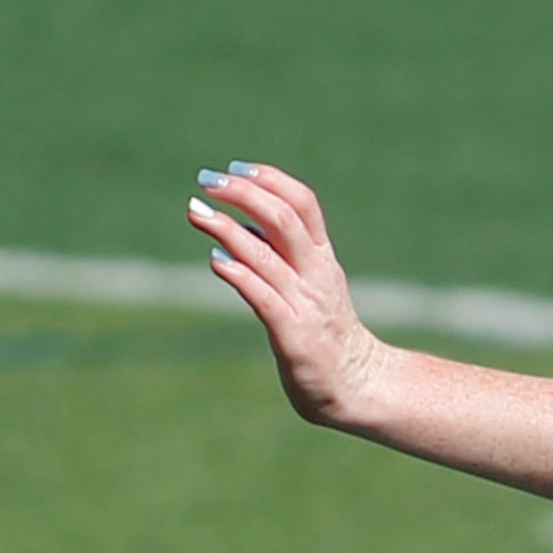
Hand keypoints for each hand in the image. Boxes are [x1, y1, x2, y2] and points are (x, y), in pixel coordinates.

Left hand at [186, 161, 389, 428]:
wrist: (357, 384)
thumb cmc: (326, 334)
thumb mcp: (309, 286)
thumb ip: (279, 257)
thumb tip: (240, 225)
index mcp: (323, 258)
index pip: (303, 203)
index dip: (271, 180)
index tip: (236, 168)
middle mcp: (317, 273)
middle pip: (285, 218)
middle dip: (245, 193)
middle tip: (209, 180)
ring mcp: (306, 303)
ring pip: (268, 254)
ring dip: (229, 228)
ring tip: (196, 210)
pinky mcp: (293, 334)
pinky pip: (264, 298)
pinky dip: (239, 274)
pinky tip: (215, 259)